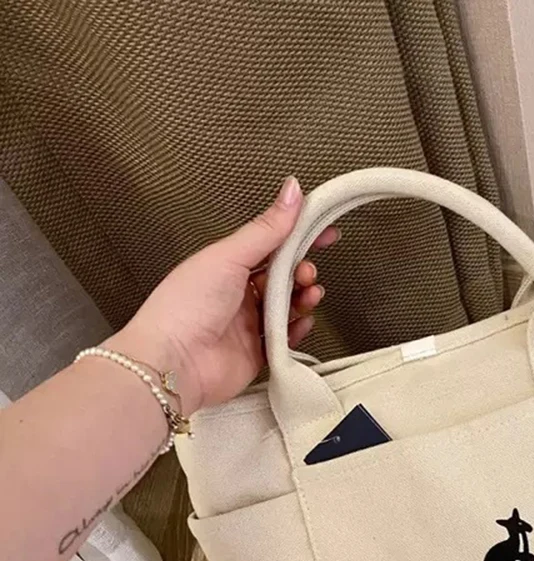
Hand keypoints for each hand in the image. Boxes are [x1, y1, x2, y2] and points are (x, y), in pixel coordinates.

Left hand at [106, 177, 334, 414]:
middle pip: (282, 277)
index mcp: (225, 266)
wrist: (174, 363)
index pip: (271, 245)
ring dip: (303, 297)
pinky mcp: (256, 353)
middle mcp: (236, 294)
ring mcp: (247, 324)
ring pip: (288, 306)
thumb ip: (266, 229)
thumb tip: (291, 190)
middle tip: (307, 271)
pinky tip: (303, 321)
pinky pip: (286, 338)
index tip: (325, 231)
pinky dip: (298, 329)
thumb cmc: (186, 306)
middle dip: (301, 271)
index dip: (299, 237)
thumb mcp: (229, 257)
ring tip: (309, 294)